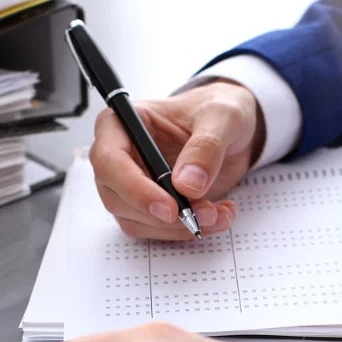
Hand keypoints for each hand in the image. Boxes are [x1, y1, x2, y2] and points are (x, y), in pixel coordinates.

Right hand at [90, 81, 264, 239]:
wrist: (232, 130)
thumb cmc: (218, 111)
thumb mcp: (222, 117)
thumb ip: (206, 147)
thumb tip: (186, 184)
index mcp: (123, 123)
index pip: (109, 160)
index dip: (135, 188)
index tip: (170, 207)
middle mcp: (119, 155)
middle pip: (117, 197)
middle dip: (162, 215)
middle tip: (205, 214)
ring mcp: (130, 183)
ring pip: (135, 220)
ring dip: (177, 228)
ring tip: (217, 214)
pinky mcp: (147, 204)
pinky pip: (155, 229)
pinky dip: (184, 231)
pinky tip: (216, 216)